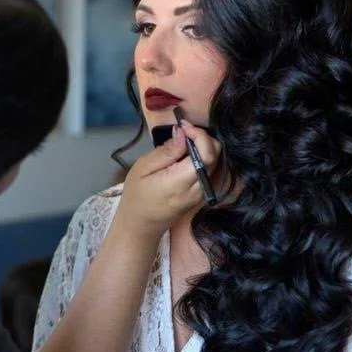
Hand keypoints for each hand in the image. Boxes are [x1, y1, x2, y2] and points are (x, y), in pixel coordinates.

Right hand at [115, 120, 220, 237]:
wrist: (140, 226)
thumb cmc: (136, 196)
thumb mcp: (143, 168)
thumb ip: (166, 151)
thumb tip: (182, 133)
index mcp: (181, 183)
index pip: (207, 155)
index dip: (200, 135)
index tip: (184, 126)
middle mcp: (197, 189)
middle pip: (215, 156)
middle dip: (203, 138)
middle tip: (183, 131)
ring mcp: (201, 194)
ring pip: (215, 162)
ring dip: (203, 146)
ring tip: (182, 141)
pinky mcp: (201, 195)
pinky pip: (209, 170)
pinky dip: (202, 157)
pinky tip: (185, 155)